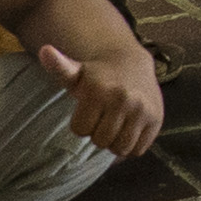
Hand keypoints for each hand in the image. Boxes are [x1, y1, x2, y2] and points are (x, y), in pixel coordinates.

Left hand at [36, 38, 164, 155]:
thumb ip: (59, 67)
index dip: (82, 123)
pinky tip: (128, 129)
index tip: (88, 111)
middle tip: (102, 118)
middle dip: (98, 133)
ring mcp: (142, 110)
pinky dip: (131, 145)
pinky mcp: (156, 119)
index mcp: (99, 90)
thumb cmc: (97, 74)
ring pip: (120, 148)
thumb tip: (44, 51)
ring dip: (115, 142)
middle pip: (101, 141)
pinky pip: (138, 149)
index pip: (80, 130)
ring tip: (115, 125)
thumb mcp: (76, 71)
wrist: (133, 64)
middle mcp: (123, 99)